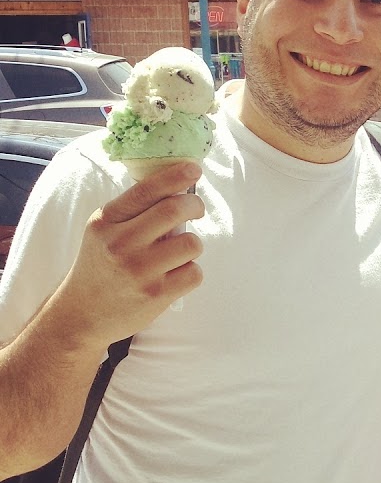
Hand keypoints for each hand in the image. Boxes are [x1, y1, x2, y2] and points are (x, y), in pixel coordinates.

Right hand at [52, 161, 204, 348]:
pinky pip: (195, 273)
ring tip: (177, 253)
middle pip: (175, 210)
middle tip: (196, 209)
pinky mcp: (156, 294)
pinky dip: (191, 272)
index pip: (146, 190)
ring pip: (192, 243)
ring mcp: (139, 270)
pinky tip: (174, 276)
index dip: (175, 176)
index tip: (194, 168)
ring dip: (192, 245)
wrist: (82, 314)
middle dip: (195, 205)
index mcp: (107, 221)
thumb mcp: (103, 231)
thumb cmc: (101, 265)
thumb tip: (178, 189)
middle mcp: (121, 242)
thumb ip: (133, 212)